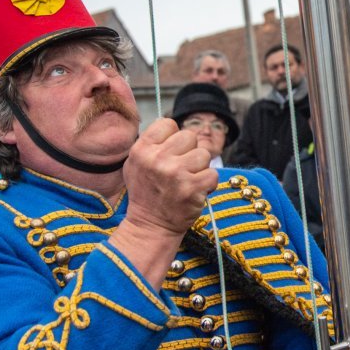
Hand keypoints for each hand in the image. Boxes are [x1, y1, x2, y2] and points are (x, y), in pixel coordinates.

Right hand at [110, 118, 216, 282]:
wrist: (151, 226)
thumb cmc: (147, 193)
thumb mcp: (136, 164)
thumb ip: (153, 143)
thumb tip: (174, 126)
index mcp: (142, 150)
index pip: (168, 123)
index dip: (174, 138)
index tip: (170, 153)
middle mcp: (157, 159)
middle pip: (189, 136)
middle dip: (189, 152)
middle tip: (180, 170)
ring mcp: (176, 173)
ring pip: (204, 154)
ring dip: (200, 168)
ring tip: (186, 181)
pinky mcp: (192, 188)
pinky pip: (213, 174)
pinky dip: (208, 184)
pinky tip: (194, 192)